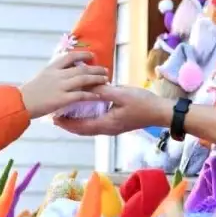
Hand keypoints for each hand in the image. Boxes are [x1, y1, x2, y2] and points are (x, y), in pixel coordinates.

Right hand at [19, 51, 109, 118]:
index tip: (91, 55)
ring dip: (97, 79)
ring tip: (105, 80)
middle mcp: (58, 75)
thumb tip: (62, 71)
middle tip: (105, 70)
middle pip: (81, 68)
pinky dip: (91, 95)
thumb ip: (52, 74)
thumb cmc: (29, 93)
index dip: (82, 54)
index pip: (70, 56)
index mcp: (52, 68)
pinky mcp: (62, 99)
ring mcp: (60, 86)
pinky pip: (80, 95)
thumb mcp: (41, 77)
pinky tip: (99, 95)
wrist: (20, 103)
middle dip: (95, 68)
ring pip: (83, 79)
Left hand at [53, 85, 171, 136]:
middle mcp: (107, 129)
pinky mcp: (116, 123)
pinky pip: (95, 124)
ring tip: (64, 115)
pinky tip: (83, 112)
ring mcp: (112, 127)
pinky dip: (85, 120)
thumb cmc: (143, 103)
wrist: (160, 112)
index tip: (54, 116)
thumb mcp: (122, 94)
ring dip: (76, 123)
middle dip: (68, 125)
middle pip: (82, 130)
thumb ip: (104, 91)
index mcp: (107, 124)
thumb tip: (87, 85)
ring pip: (88, 128)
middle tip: (55, 117)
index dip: (67, 123)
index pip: (81, 127)